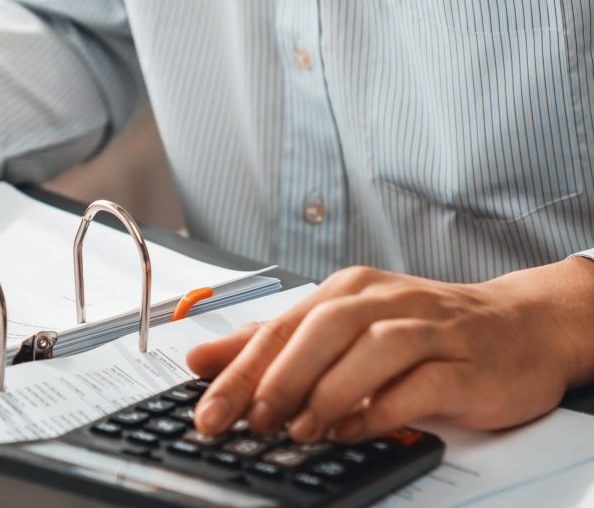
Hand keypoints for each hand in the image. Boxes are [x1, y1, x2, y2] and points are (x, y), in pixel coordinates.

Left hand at [186, 260, 593, 442]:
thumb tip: (202, 358)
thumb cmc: (422, 328)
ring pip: (371, 349)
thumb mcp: (340, 327)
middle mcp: (383, 302)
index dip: (240, 370)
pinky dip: (384, 407)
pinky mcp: (466, 363)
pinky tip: (356, 428)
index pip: (282, 326)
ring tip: (300, 430)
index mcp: (347, 291)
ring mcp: (429, 329)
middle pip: (321, 330)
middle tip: (250, 422)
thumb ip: (272, 343)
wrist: (519, 326)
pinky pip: (422, 383)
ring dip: (330, 392)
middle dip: (278, 380)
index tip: (209, 411)